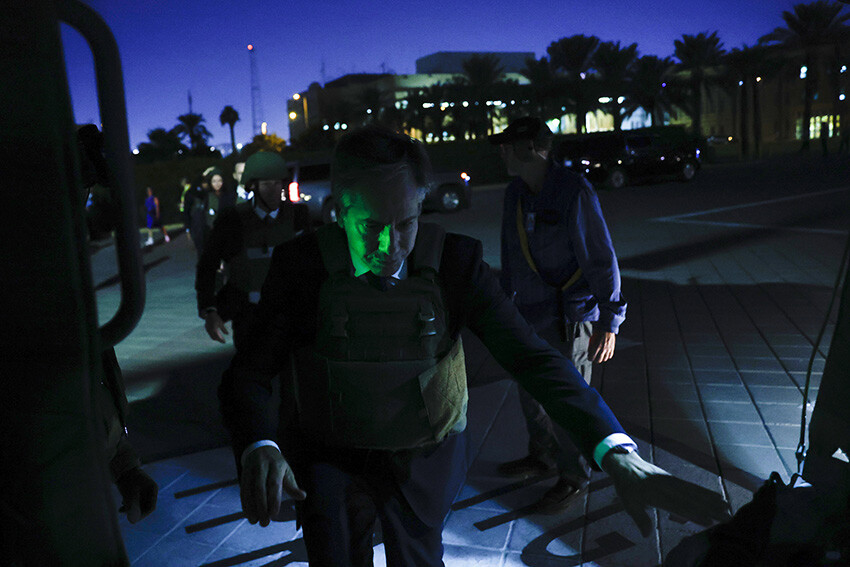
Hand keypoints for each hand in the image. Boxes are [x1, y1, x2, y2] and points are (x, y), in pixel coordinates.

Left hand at [116, 466, 157, 523]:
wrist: (121, 468)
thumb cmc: (127, 480)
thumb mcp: (129, 495)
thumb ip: (132, 508)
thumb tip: (133, 521)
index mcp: (153, 489)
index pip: (151, 507)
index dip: (143, 515)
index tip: (134, 519)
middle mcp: (150, 490)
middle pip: (145, 506)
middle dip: (135, 511)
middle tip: (126, 513)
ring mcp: (144, 489)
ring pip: (139, 503)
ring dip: (131, 508)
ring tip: (121, 508)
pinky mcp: (138, 489)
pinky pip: (135, 500)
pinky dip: (129, 503)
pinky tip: (122, 504)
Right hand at [204, 311, 228, 342]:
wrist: (209, 314)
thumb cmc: (216, 318)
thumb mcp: (221, 323)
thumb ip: (224, 329)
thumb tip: (227, 334)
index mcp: (214, 329)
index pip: (217, 337)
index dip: (221, 340)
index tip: (224, 342)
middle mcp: (210, 330)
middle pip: (214, 338)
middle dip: (218, 340)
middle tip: (223, 341)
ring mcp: (208, 330)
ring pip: (212, 336)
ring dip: (216, 337)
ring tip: (221, 338)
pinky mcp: (207, 328)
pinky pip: (210, 334)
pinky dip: (214, 335)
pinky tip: (218, 334)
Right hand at [241, 445, 305, 526]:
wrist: (260, 448)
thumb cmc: (277, 464)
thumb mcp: (286, 471)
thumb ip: (292, 486)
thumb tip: (303, 497)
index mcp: (276, 466)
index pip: (274, 484)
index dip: (273, 500)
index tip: (274, 514)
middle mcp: (262, 468)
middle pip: (260, 489)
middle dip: (261, 507)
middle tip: (264, 523)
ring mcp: (251, 471)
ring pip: (249, 491)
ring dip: (251, 507)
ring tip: (254, 521)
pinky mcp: (243, 475)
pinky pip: (242, 491)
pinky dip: (244, 503)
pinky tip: (248, 513)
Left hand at [588, 331, 615, 362]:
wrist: (608, 327)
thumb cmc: (599, 331)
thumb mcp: (593, 338)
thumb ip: (591, 345)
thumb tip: (589, 351)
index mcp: (596, 347)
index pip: (592, 357)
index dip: (590, 358)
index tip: (589, 357)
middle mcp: (602, 349)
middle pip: (598, 360)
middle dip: (595, 360)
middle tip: (594, 358)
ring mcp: (608, 349)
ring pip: (605, 359)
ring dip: (602, 358)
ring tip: (600, 356)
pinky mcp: (612, 348)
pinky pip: (610, 356)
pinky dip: (608, 356)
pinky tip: (606, 354)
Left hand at [603, 450, 730, 536]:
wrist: (625, 463)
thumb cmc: (627, 487)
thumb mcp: (628, 503)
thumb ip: (639, 518)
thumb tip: (646, 535)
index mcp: (656, 494)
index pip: (677, 506)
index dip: (693, 514)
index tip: (708, 521)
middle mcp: (667, 487)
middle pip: (691, 499)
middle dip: (710, 508)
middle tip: (727, 517)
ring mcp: (672, 482)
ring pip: (694, 492)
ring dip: (711, 500)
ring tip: (727, 507)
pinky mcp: (675, 479)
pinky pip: (691, 486)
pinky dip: (705, 491)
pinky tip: (717, 496)